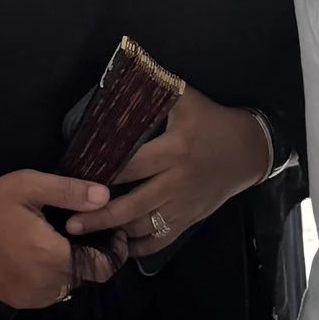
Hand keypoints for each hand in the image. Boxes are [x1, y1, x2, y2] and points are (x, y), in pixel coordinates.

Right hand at [0, 168, 114, 310]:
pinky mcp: (15, 300)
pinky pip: (47, 295)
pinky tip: (43, 257)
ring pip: (67, 288)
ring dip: (71, 270)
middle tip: (86, 233)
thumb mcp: (31, 186)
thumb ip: (70, 192)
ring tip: (64, 244)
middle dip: (91, 257)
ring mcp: (27, 296)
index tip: (114, 235)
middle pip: (85, 278)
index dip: (114, 254)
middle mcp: (41, 283)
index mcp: (49, 255)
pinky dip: (52, 279)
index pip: (100, 269)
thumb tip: (105, 196)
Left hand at [69, 89, 268, 262]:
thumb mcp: (187, 99)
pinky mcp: (190, 219)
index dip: (101, 173)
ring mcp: (184, 204)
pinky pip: (162, 239)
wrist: (249, 151)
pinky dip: (140, 247)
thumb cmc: (213, 122)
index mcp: (173, 150)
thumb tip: (124, 72)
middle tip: (70, 222)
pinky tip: (119, 247)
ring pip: (144, 227)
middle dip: (99, 216)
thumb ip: (156, 89)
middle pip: (132, 205)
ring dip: (115, 233)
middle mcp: (176, 182)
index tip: (75, 177)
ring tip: (88, 235)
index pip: (130, 166)